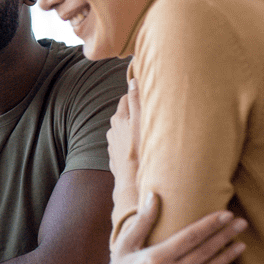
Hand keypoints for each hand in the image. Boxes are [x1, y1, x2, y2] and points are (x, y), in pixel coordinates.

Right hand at [91, 193, 246, 263]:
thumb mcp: (125, 246)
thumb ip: (142, 221)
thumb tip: (153, 196)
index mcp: (155, 257)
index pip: (190, 236)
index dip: (210, 224)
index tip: (226, 214)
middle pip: (204, 251)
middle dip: (225, 235)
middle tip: (241, 224)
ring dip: (227, 256)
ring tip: (241, 245)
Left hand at [107, 78, 140, 207]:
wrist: (132, 182)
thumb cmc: (139, 150)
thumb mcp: (141, 121)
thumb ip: (136, 100)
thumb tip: (132, 81)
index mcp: (118, 119)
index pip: (126, 99)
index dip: (136, 96)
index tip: (147, 95)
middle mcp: (112, 130)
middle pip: (125, 115)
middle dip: (136, 113)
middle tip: (151, 114)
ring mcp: (113, 145)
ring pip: (125, 131)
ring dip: (134, 130)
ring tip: (149, 133)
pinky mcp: (116, 158)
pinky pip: (125, 146)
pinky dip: (132, 144)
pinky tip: (142, 149)